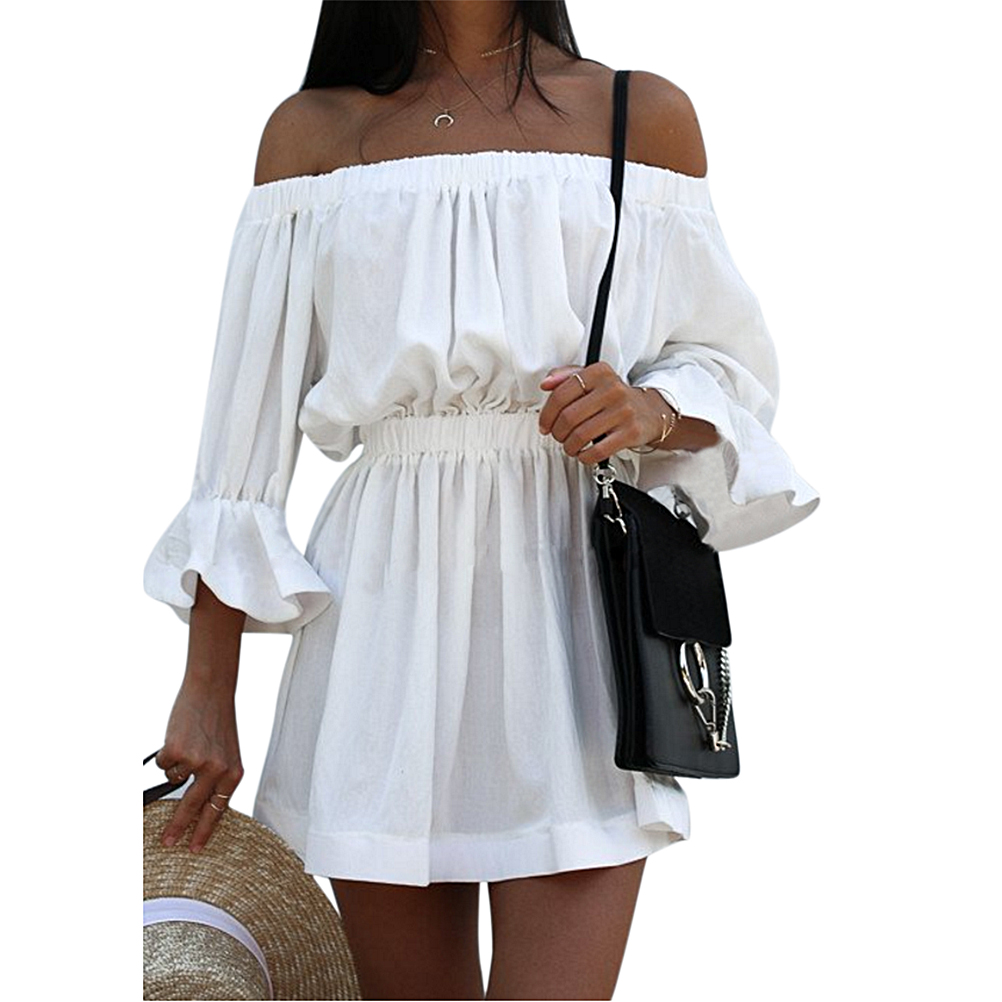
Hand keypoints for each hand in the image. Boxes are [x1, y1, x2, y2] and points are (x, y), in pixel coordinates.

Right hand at [155, 680, 243, 852]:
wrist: (211, 691)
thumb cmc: (218, 722)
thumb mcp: (227, 753)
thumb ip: (216, 778)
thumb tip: (197, 808)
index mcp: (234, 773)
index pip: (217, 810)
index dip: (205, 831)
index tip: (195, 849)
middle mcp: (217, 771)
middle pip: (192, 808)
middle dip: (177, 828)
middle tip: (168, 843)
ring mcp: (196, 762)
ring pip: (173, 780)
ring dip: (176, 765)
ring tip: (188, 743)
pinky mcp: (177, 752)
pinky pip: (163, 764)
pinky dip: (166, 753)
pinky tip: (179, 736)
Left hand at [537, 362, 663, 463]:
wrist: (649, 411)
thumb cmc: (614, 397)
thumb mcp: (592, 379)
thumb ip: (566, 376)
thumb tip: (546, 383)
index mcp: (599, 372)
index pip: (561, 394)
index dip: (547, 414)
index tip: (545, 425)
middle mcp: (612, 389)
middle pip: (568, 417)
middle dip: (558, 433)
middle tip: (559, 436)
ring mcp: (623, 411)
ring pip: (581, 435)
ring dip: (569, 446)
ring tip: (570, 446)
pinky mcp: (631, 432)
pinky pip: (598, 451)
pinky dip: (584, 456)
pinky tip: (584, 453)